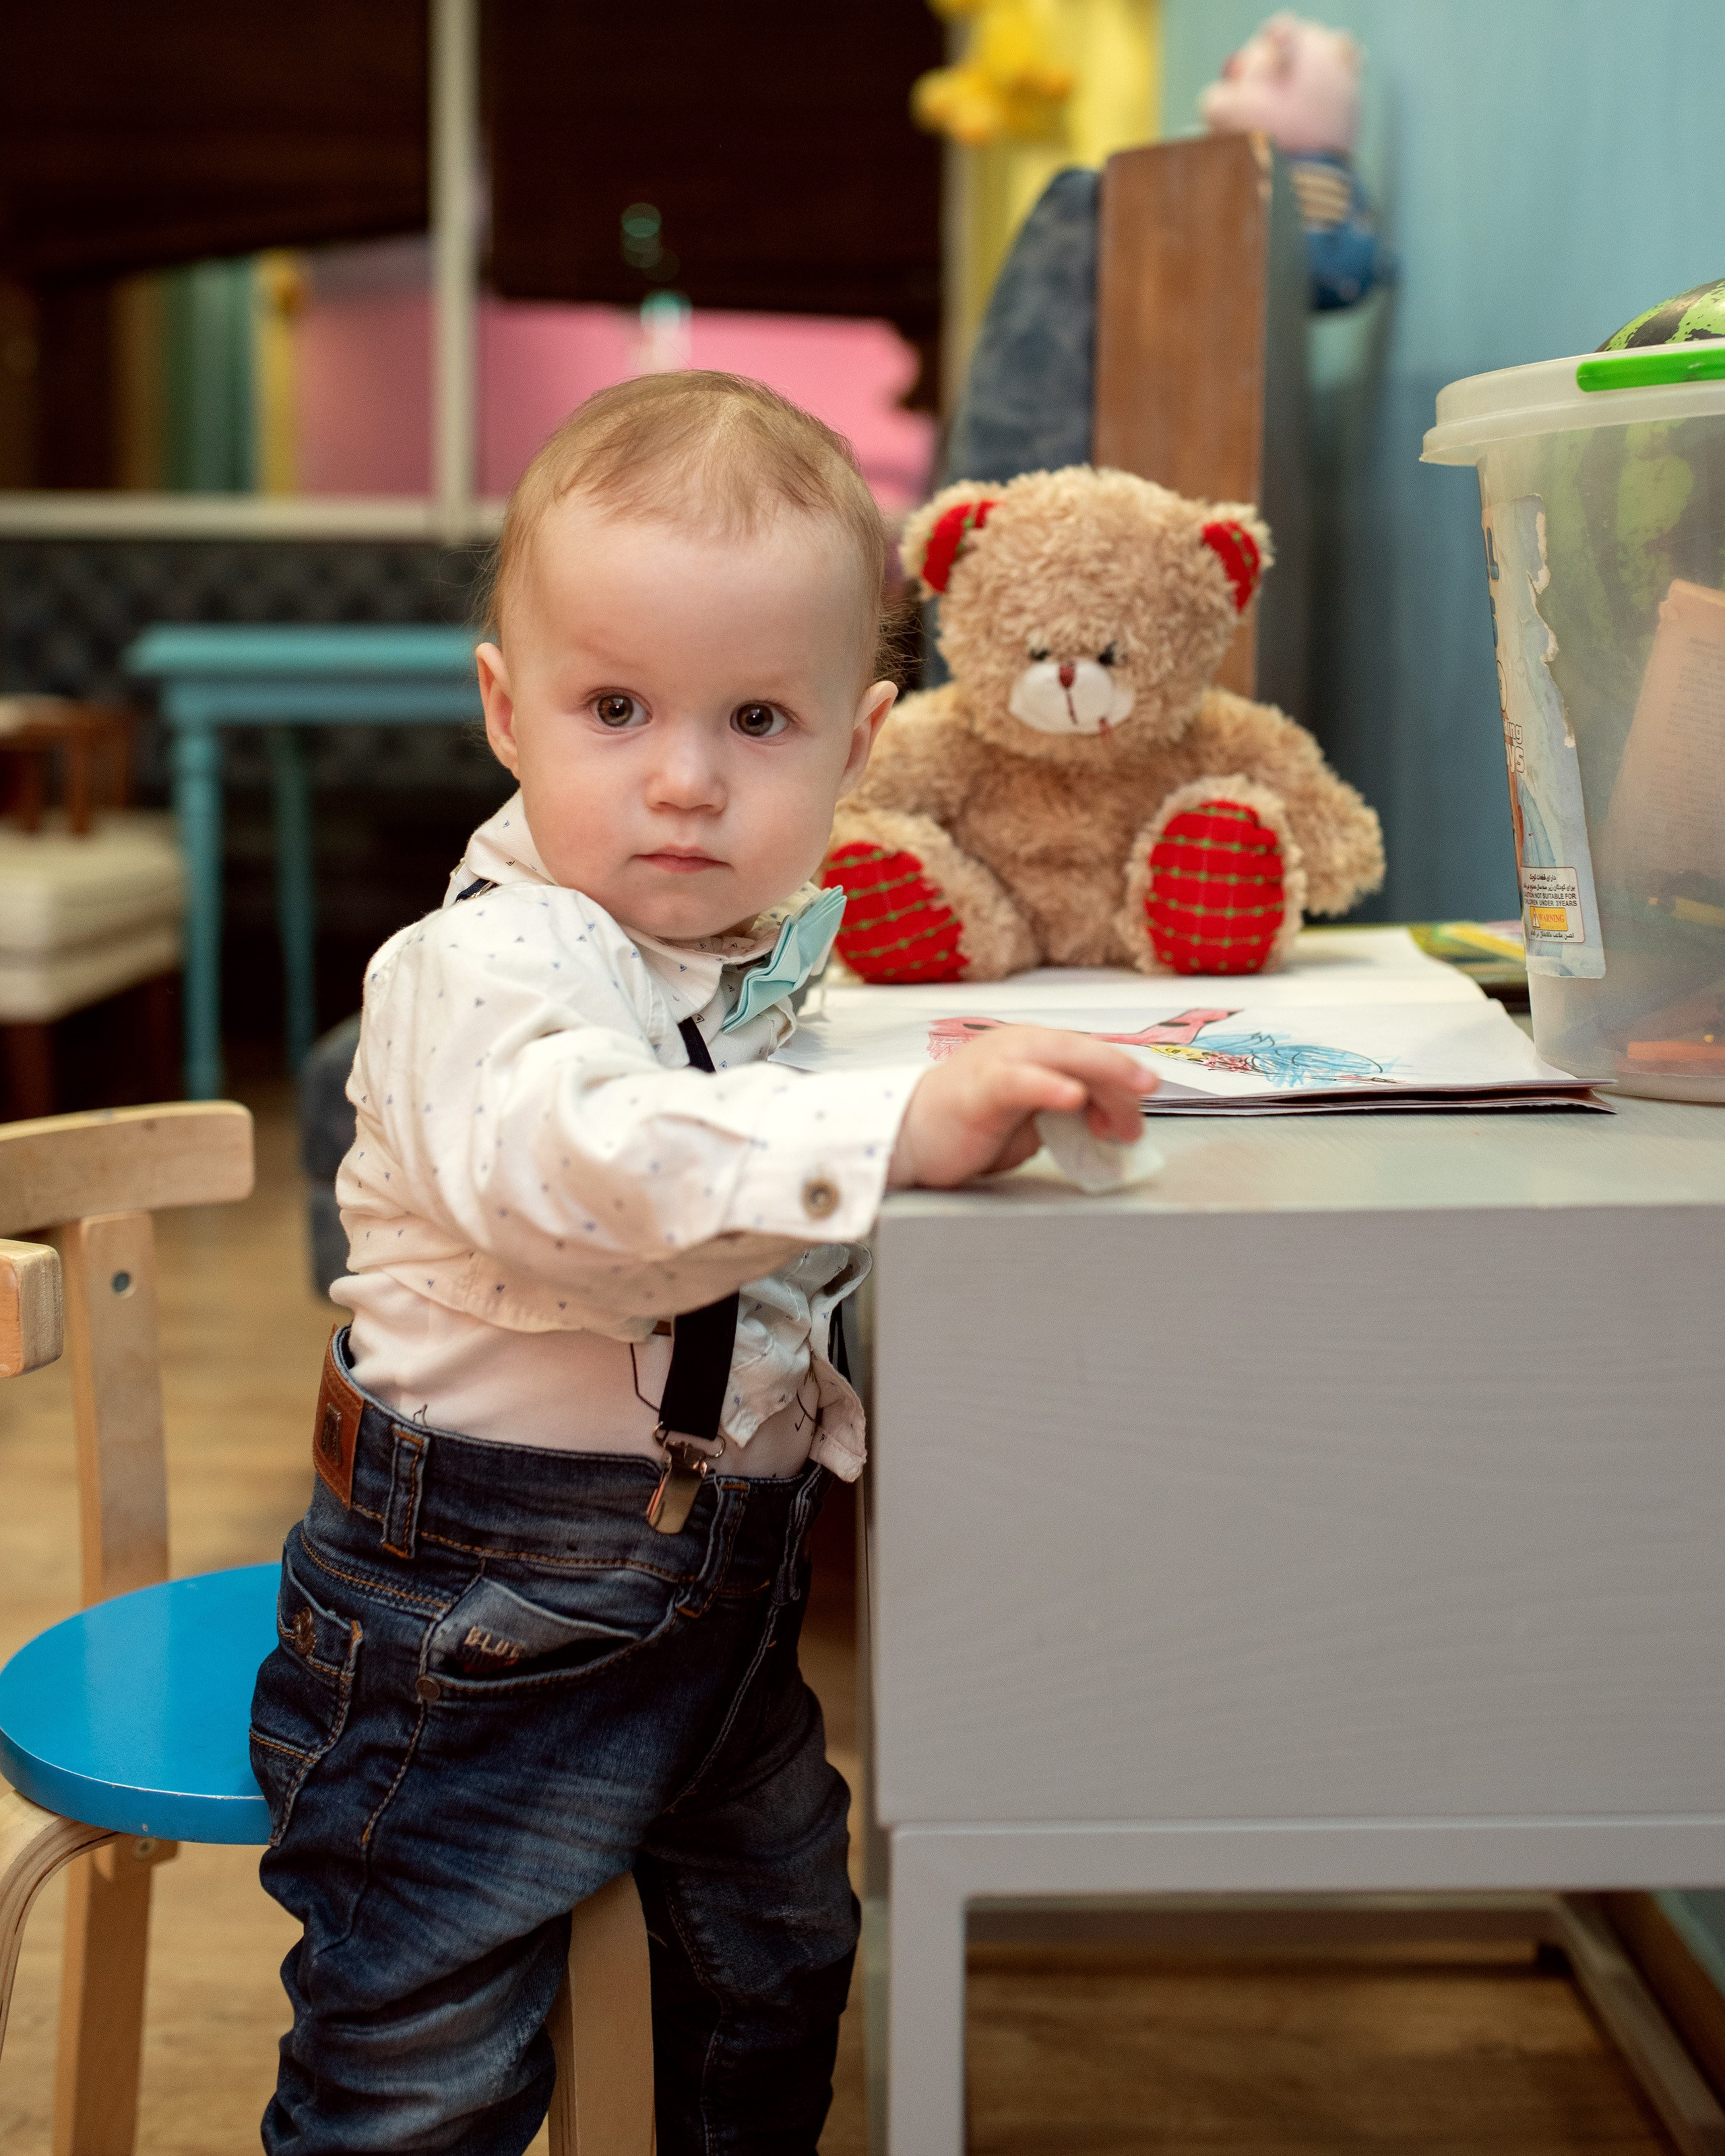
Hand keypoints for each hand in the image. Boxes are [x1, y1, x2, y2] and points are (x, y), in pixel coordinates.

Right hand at [888, 1025, 1152, 1188]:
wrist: (908, 1136)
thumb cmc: (966, 1127)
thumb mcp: (1029, 1120)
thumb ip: (1065, 1113)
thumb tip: (1107, 1123)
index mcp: (1034, 1050)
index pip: (1090, 1059)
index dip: (1121, 1084)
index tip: (1137, 1120)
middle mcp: (1020, 1045)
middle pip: (1084, 1050)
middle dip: (1123, 1068)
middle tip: (1151, 1090)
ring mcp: (1000, 1060)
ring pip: (1061, 1054)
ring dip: (1102, 1071)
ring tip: (1133, 1088)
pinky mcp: (981, 1086)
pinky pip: (1020, 1081)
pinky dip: (1049, 1086)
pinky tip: (1072, 1096)